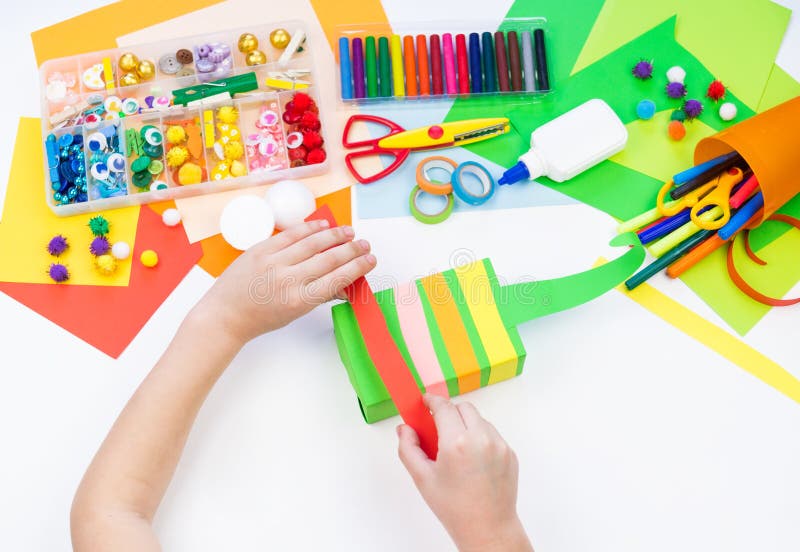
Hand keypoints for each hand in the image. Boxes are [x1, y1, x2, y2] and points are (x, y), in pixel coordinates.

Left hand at [193, 219, 375, 346]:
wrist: (226, 314)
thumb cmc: (261, 318)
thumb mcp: (295, 313)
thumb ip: (320, 295)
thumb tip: (346, 284)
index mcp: (300, 300)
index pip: (337, 279)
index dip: (358, 267)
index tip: (371, 259)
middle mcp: (288, 280)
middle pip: (329, 258)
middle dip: (352, 249)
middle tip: (365, 244)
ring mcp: (273, 262)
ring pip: (312, 243)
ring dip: (334, 235)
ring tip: (349, 231)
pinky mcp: (260, 250)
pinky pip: (290, 235)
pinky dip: (309, 228)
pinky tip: (323, 225)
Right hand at [398, 395, 532, 551]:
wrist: (487, 528)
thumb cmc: (455, 508)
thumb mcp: (422, 478)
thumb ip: (408, 449)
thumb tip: (405, 429)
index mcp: (457, 443)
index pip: (443, 407)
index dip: (432, 401)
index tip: (426, 401)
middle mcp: (481, 439)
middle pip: (463, 408)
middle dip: (449, 413)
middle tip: (438, 428)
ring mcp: (499, 445)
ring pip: (479, 420)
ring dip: (466, 425)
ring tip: (456, 449)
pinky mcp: (510, 453)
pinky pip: (492, 434)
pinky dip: (480, 438)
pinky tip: (472, 459)